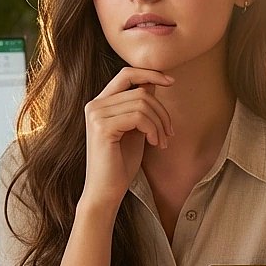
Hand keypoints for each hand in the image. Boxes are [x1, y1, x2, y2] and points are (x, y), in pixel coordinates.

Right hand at [82, 67, 173, 207]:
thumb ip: (140, 106)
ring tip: (162, 142)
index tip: (171, 81)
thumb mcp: (135, 129)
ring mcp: (96, 115)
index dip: (150, 73)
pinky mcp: (102, 128)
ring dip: (160, 123)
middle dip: (161, 110)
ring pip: (142, 102)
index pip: (126, 74)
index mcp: (100, 103)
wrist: (106, 192)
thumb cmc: (120, 164)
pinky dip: (153, 129)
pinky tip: (155, 144)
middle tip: (169, 133)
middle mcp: (95, 105)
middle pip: (140, 90)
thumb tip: (153, 82)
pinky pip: (139, 116)